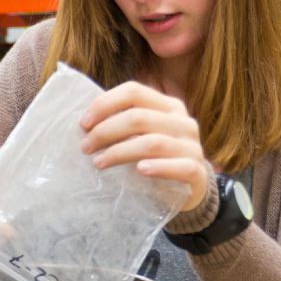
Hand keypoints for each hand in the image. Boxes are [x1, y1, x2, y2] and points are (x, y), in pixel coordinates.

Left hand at [79, 81, 210, 211]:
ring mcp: (192, 146)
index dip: (105, 104)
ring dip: (120, 152)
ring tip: (99, 163)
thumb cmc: (157, 157)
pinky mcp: (197, 172)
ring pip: (153, 143)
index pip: (133, 92)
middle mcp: (183, 122)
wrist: (190, 188)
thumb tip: (85, 121)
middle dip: (105, 131)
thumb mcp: (143, 135)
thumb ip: (124, 123)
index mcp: (168, 106)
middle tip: (85, 147)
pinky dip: (158, 167)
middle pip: (138, 117)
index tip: (83, 124)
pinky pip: (179, 167)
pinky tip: (140, 170)